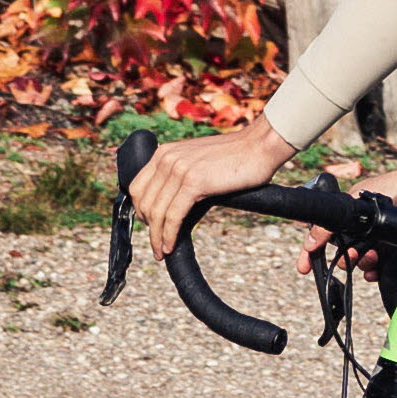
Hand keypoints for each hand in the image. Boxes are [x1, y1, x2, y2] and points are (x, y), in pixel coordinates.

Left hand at [133, 121, 294, 262]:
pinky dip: (168, 235)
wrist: (259, 146)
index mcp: (165, 153)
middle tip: (156, 243)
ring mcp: (179, 169)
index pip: (137, 186)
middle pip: (143, 202)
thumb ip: (182, 177)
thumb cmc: (236, 157)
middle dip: (148, 227)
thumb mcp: (198, 162)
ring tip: (161, 251)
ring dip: (156, 237)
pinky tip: (170, 246)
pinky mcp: (194, 183)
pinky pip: (173, 216)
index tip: (150, 226)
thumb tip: (174, 207)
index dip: (140, 210)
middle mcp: (167, 158)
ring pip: (156, 212)